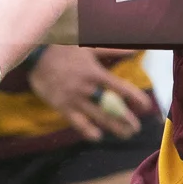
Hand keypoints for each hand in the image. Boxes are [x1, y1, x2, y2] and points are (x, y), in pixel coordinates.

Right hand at [28, 45, 153, 140]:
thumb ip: (114, 50)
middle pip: (111, 107)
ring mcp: (74, 99)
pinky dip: (87, 130)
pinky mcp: (62, 106)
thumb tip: (135, 50)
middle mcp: (86, 88)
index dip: (135, 98)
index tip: (146, 106)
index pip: (120, 88)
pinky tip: (97, 137)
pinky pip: (76, 122)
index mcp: (95, 73)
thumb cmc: (64, 49)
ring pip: (97, 117)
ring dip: (113, 127)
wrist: (36, 55)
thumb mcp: (89, 47)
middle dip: (126, 119)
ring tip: (125, 135)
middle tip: (137, 128)